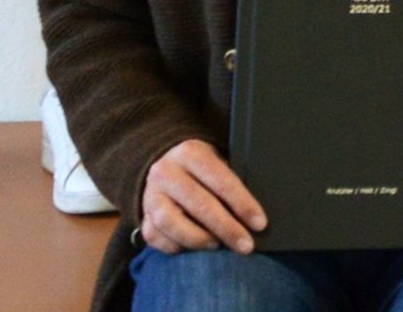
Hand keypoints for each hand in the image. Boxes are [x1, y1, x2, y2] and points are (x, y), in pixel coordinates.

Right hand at [139, 139, 265, 254]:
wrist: (165, 165)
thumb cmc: (203, 169)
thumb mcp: (217, 163)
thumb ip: (231, 183)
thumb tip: (255, 215)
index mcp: (191, 152)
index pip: (221, 181)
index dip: (243, 204)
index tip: (260, 224)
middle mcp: (166, 172)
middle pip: (199, 204)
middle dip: (227, 228)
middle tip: (246, 245)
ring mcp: (150, 195)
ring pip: (172, 223)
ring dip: (199, 239)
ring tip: (219, 246)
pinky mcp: (143, 217)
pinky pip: (157, 238)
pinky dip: (178, 247)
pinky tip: (196, 249)